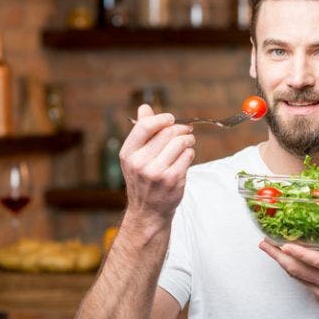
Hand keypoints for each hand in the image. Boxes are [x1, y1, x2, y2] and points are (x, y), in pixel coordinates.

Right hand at [119, 104, 195, 226]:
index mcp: (128, 153)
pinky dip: (190, 153)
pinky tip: (186, 157)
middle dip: (181, 129)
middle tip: (186, 131)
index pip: (145, 126)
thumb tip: (145, 107)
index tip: (171, 119)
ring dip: (188, 140)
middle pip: (167, 132)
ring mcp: (156, 172)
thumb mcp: (136, 156)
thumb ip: (142, 131)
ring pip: (180, 142)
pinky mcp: (172, 180)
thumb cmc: (144, 179)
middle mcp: (139, 163)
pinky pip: (188, 156)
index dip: (162, 118)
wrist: (148, 211)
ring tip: (188, 143)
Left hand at [259, 215, 318, 318]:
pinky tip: (282, 260)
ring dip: (280, 263)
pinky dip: (290, 271)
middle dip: (279, 256)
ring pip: (296, 277)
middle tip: (265, 243)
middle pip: (299, 270)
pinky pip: (301, 282)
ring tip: (267, 248)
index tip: (286, 245)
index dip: (301, 255)